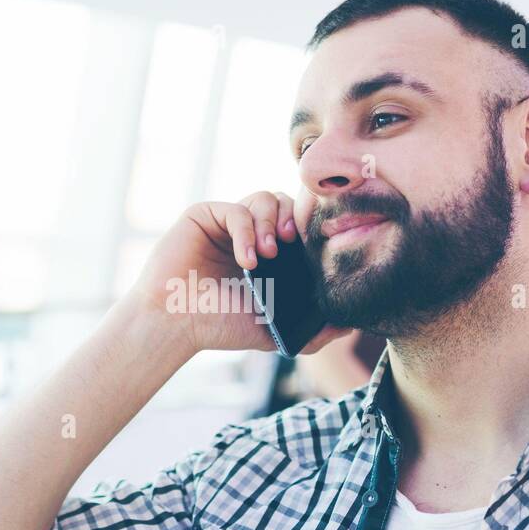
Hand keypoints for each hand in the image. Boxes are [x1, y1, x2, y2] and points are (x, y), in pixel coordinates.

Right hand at [126, 191, 350, 354]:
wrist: (176, 324)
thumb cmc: (220, 326)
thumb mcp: (276, 330)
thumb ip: (314, 331)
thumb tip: (352, 325)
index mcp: (269, 253)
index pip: (298, 224)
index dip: (308, 229)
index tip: (314, 249)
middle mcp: (250, 233)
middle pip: (285, 203)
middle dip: (292, 219)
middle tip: (292, 245)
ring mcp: (227, 222)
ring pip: (264, 198)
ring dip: (271, 222)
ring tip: (268, 255)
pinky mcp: (205, 215)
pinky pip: (236, 208)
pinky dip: (247, 230)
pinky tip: (248, 258)